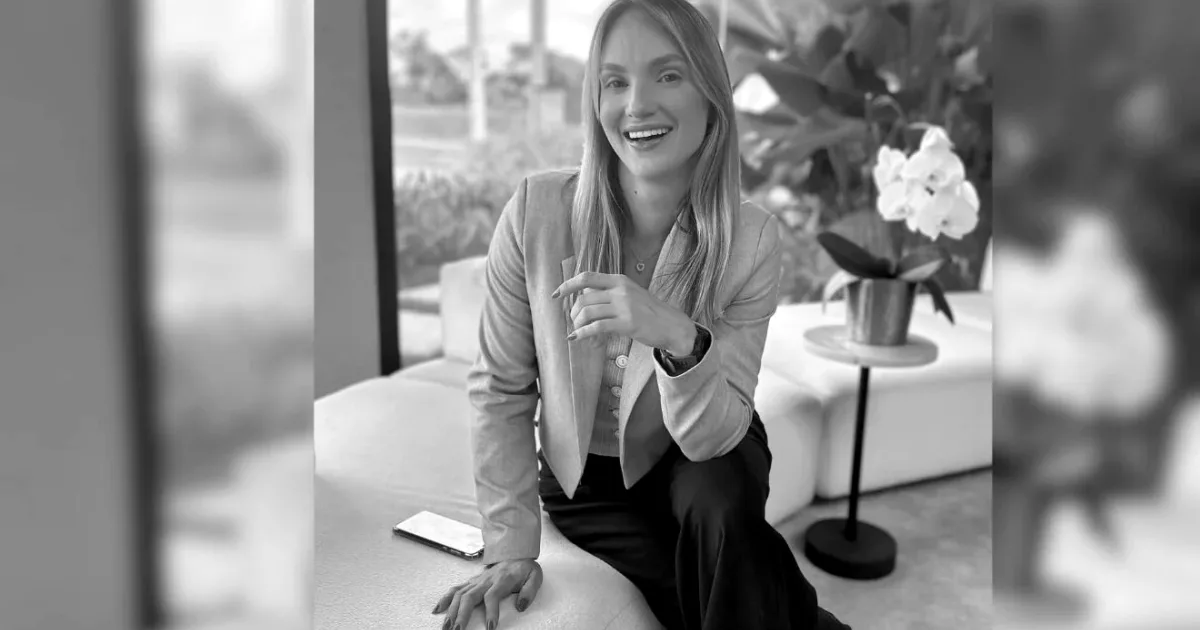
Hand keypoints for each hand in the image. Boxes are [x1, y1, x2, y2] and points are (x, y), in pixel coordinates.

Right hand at [432, 559, 542, 629]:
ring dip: (451, 610)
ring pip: (459, 594)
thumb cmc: (524, 569)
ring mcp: (476, 581)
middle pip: (469, 596)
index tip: (490, 627)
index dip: (491, 611)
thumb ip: (529, 591)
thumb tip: (521, 606)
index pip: (492, 596)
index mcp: (502, 580)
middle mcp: (486, 580)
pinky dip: (445, 599)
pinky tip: (437, 610)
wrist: (516, 553)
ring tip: (446, 626)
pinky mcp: (471, 582)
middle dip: (462, 614)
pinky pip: (455, 589)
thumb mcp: (535, 577)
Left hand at [553, 272, 694, 354]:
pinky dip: (582, 334)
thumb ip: (609, 293)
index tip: (555, 294)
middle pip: (583, 298)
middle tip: (574, 323)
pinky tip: (576, 339)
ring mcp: (624, 306)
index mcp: (619, 280)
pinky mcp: (626, 323)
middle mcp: (620, 290)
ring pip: (587, 313)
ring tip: (578, 332)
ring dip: (577, 324)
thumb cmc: (649, 311)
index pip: (586, 277)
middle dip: (573, 313)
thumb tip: (583, 298)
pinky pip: (596, 327)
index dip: (568, 285)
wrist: (672, 325)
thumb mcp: (629, 294)